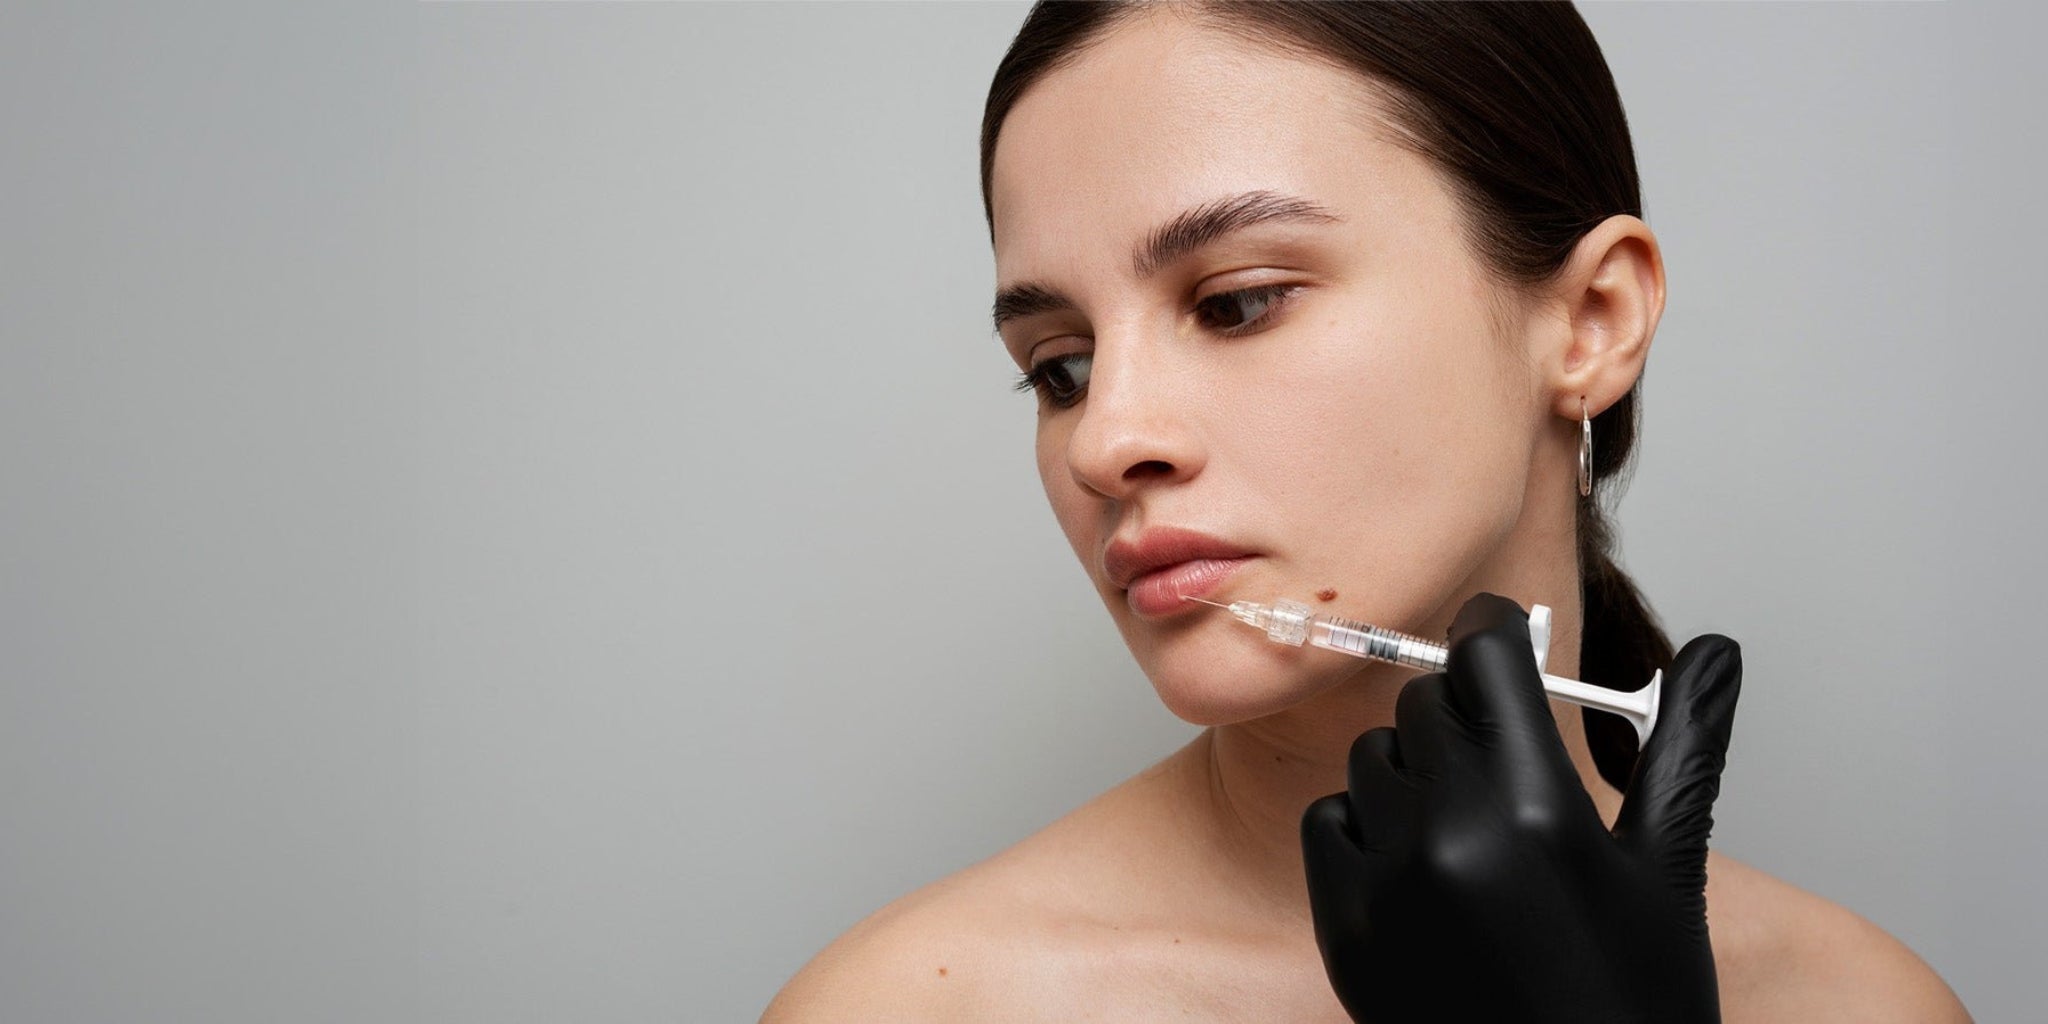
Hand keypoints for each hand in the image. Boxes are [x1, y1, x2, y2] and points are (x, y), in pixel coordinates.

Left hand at [1300, 592, 1741, 1023]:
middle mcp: (1456, 834)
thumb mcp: (1668, 870)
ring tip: (1473, 836)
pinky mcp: (1344, 927)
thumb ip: (1685, 743)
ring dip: (1414, 773)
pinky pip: (1329, 820)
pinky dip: (1366, 828)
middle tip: (1506, 765)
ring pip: (1371, 755)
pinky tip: (1421, 871)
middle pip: (1425, 700)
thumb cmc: (1631, 999)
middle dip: (1464, 713)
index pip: (1482, 655)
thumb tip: (1718, 650)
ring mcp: (1391, 882)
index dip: (1492, 636)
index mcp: (1544, 809)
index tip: (1498, 640)